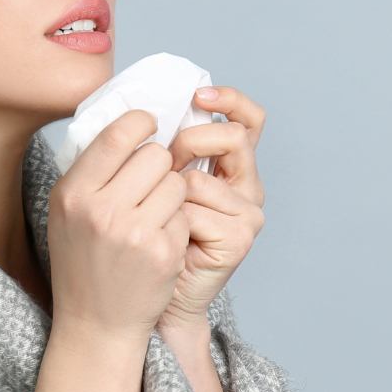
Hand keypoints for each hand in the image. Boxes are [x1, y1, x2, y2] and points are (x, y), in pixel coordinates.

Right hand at [45, 108, 191, 341]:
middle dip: (159, 165)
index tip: (149, 127)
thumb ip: (91, 170)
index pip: (118, 134)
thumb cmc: (81, 260)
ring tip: (153, 214)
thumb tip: (128, 120)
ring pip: (177, 182)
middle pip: (155, 155)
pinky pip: (185, 214)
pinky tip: (158, 242)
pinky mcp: (163, 252)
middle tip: (149, 184)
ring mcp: (134, 233)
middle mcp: (101, 211)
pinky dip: (177, 224)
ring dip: (172, 193)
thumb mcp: (67, 212)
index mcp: (73, 194)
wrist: (95, 323)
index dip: (141, 123)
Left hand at [156, 85, 267, 332]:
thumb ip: (159, 151)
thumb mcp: (148, 184)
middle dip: (190, 141)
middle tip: (167, 160)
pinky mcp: (240, 237)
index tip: (199, 94)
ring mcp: (247, 213)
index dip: (230, 100)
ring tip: (156, 218)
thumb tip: (142, 109)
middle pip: (234, 137)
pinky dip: (168, 223)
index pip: (249, 119)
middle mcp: (246, 186)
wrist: (149, 297)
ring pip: (198, 178)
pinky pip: (192, 211)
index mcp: (230, 166)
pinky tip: (165, 241)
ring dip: (166, 196)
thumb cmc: (142, 239)